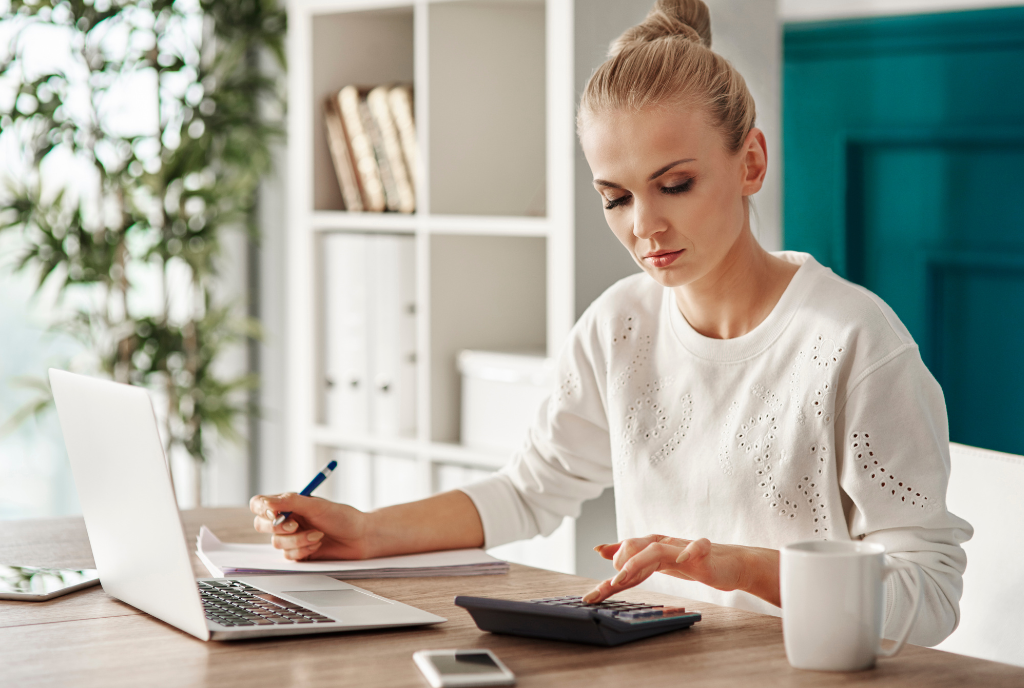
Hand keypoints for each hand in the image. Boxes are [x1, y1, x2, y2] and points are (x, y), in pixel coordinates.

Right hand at [250, 493, 370, 560]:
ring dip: (297, 540)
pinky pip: (288, 555)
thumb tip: (265, 502)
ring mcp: (291, 537)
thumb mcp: (316, 505)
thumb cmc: (342, 517)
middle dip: (278, 527)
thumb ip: (290, 502)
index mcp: (289, 504)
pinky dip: (303, 549)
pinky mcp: (298, 553)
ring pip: (276, 542)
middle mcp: (286, 520)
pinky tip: (318, 545)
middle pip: (262, 525)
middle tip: (296, 525)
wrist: (360, 537)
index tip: (274, 513)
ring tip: (317, 535)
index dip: (262, 508)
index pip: (260, 504)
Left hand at [582, 534, 779, 606]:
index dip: (609, 573)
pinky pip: (697, 547)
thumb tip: (602, 550)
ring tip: (623, 576)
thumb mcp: (659, 562)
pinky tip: (681, 560)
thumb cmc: (693, 563)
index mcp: (653, 547)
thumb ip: (632, 557)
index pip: (626, 556)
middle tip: (611, 586)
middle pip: (636, 547)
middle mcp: (665, 544)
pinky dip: (688, 551)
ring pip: (657, 547)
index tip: (592, 593)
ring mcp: (683, 547)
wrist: (729, 563)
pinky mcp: (705, 552)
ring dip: (638, 561)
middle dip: (620, 564)